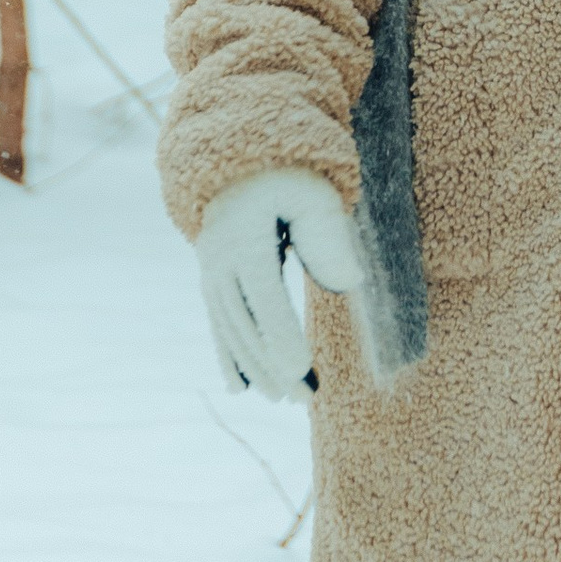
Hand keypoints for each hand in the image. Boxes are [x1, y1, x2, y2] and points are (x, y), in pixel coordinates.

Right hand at [197, 169, 364, 399]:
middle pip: (246, 322)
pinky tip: (241, 390)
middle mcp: (220, 260)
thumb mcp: (314, 194)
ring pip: (232, 331)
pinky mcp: (212, 282)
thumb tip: (348, 284)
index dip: (281, 335)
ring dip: (256, 369)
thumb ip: (328, 236)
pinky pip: (219, 326)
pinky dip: (230, 358)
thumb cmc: (289, 176)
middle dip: (273, 365)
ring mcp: (211, 273)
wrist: (240, 162)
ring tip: (286, 399)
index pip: (264, 295)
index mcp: (245, 237)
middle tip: (304, 398)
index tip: (301, 369)